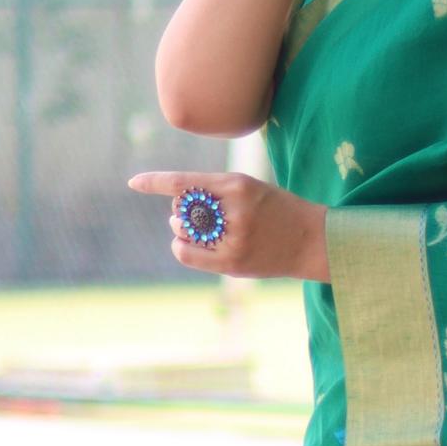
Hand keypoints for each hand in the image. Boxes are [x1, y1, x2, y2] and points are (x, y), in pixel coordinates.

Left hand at [129, 172, 331, 282]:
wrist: (313, 241)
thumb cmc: (279, 210)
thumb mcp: (250, 188)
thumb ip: (215, 191)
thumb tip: (174, 209)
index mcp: (238, 185)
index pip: (185, 182)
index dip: (156, 182)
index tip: (134, 182)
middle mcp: (234, 211)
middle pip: (182, 207)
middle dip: (179, 208)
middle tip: (191, 211)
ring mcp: (233, 239)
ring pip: (182, 231)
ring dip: (180, 228)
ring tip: (197, 228)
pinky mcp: (232, 263)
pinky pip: (187, 254)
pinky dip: (180, 247)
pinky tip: (188, 244)